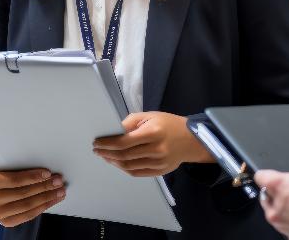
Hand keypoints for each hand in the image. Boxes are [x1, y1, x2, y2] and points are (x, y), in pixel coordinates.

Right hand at [0, 167, 64, 227]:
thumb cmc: (2, 176)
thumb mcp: (5, 168)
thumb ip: (19, 168)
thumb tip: (45, 170)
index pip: (15, 180)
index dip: (33, 177)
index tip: (48, 173)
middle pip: (24, 193)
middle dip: (44, 186)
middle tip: (58, 181)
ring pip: (28, 205)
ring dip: (47, 198)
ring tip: (60, 191)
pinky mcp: (6, 221)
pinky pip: (28, 215)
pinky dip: (43, 207)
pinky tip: (52, 200)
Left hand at [92, 112, 212, 176]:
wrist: (191, 139)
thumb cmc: (168, 124)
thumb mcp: (150, 116)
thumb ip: (130, 122)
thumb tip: (113, 131)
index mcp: (153, 132)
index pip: (124, 142)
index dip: (107, 144)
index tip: (97, 142)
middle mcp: (156, 149)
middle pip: (125, 155)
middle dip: (107, 153)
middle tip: (97, 150)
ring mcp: (159, 163)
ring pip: (129, 166)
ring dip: (113, 162)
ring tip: (105, 156)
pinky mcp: (160, 171)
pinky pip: (137, 173)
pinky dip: (124, 168)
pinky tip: (117, 162)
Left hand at [254, 152, 288, 239]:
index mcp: (276, 185)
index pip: (260, 175)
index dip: (268, 173)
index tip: (274, 176)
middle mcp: (273, 205)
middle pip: (266, 194)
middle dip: (276, 192)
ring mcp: (279, 222)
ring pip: (274, 211)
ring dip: (283, 207)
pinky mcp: (287, 234)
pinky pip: (285, 225)